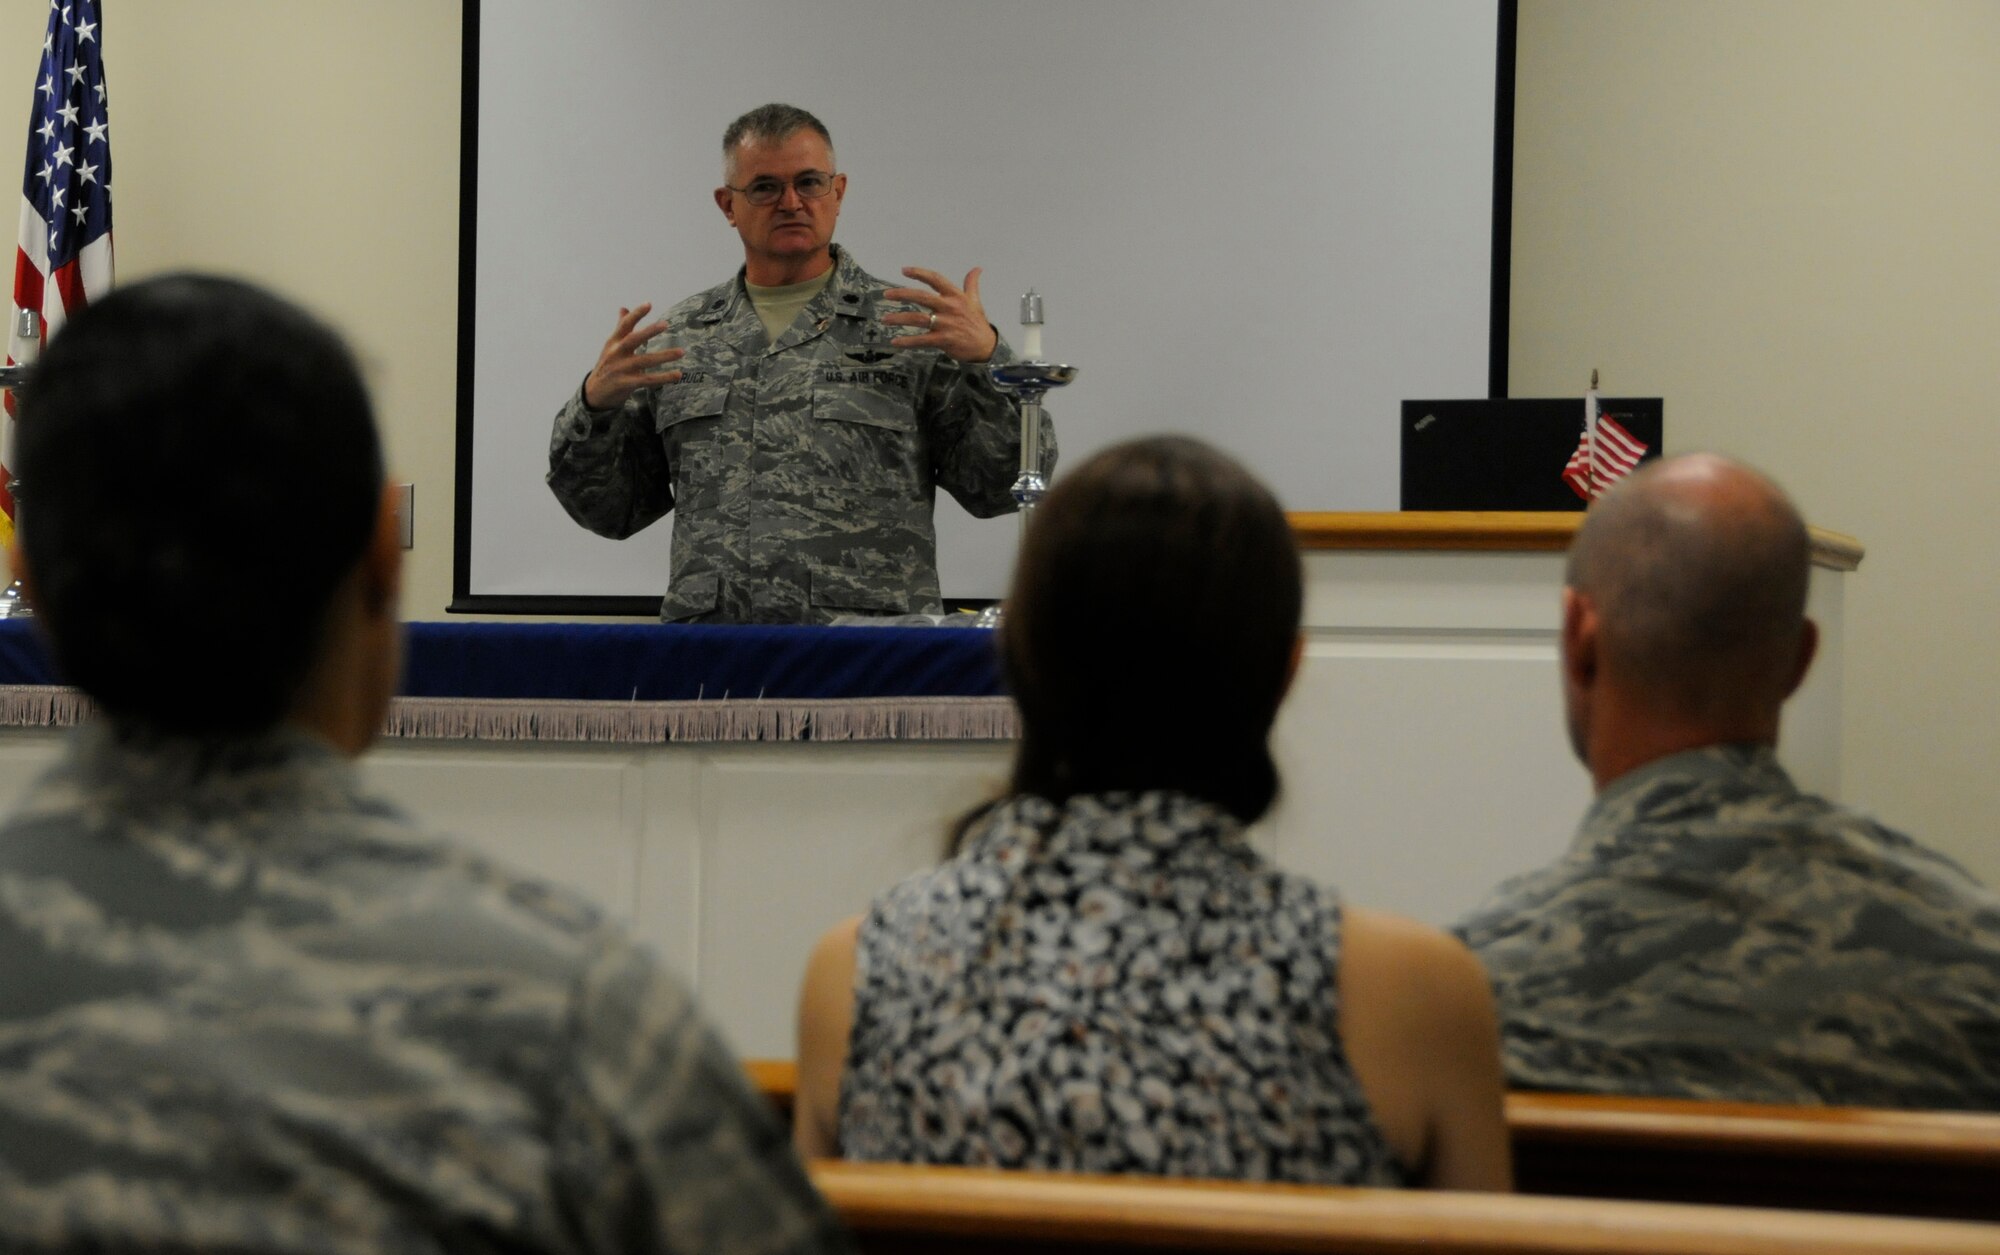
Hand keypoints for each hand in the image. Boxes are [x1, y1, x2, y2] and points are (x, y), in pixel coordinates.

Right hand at [583, 303, 684, 409]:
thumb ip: (621, 328)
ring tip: (681, 352)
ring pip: (645, 360)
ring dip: (664, 356)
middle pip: (633, 340)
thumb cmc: (608, 366)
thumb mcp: (611, 346)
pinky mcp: (625, 384)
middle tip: (665, 324)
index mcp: (613, 342)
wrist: (594, 394)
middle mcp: (615, 353)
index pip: (624, 325)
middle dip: (649, 331)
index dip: (636, 314)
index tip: (648, 304)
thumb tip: (623, 308)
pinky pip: (648, 380)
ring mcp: (620, 369)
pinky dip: (663, 378)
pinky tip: (677, 375)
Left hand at [880, 267, 999, 362]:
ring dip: (899, 318)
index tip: (904, 270)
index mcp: (955, 296)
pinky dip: (907, 341)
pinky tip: (895, 341)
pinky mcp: (943, 340)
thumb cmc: (977, 322)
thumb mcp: (975, 301)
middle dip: (902, 294)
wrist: (985, 346)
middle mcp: (949, 308)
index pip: (935, 279)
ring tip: (885, 319)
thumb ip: (972, 284)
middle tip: (886, 294)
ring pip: (918, 318)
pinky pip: (921, 340)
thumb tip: (977, 269)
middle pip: (922, 297)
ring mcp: (946, 324)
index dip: (919, 273)